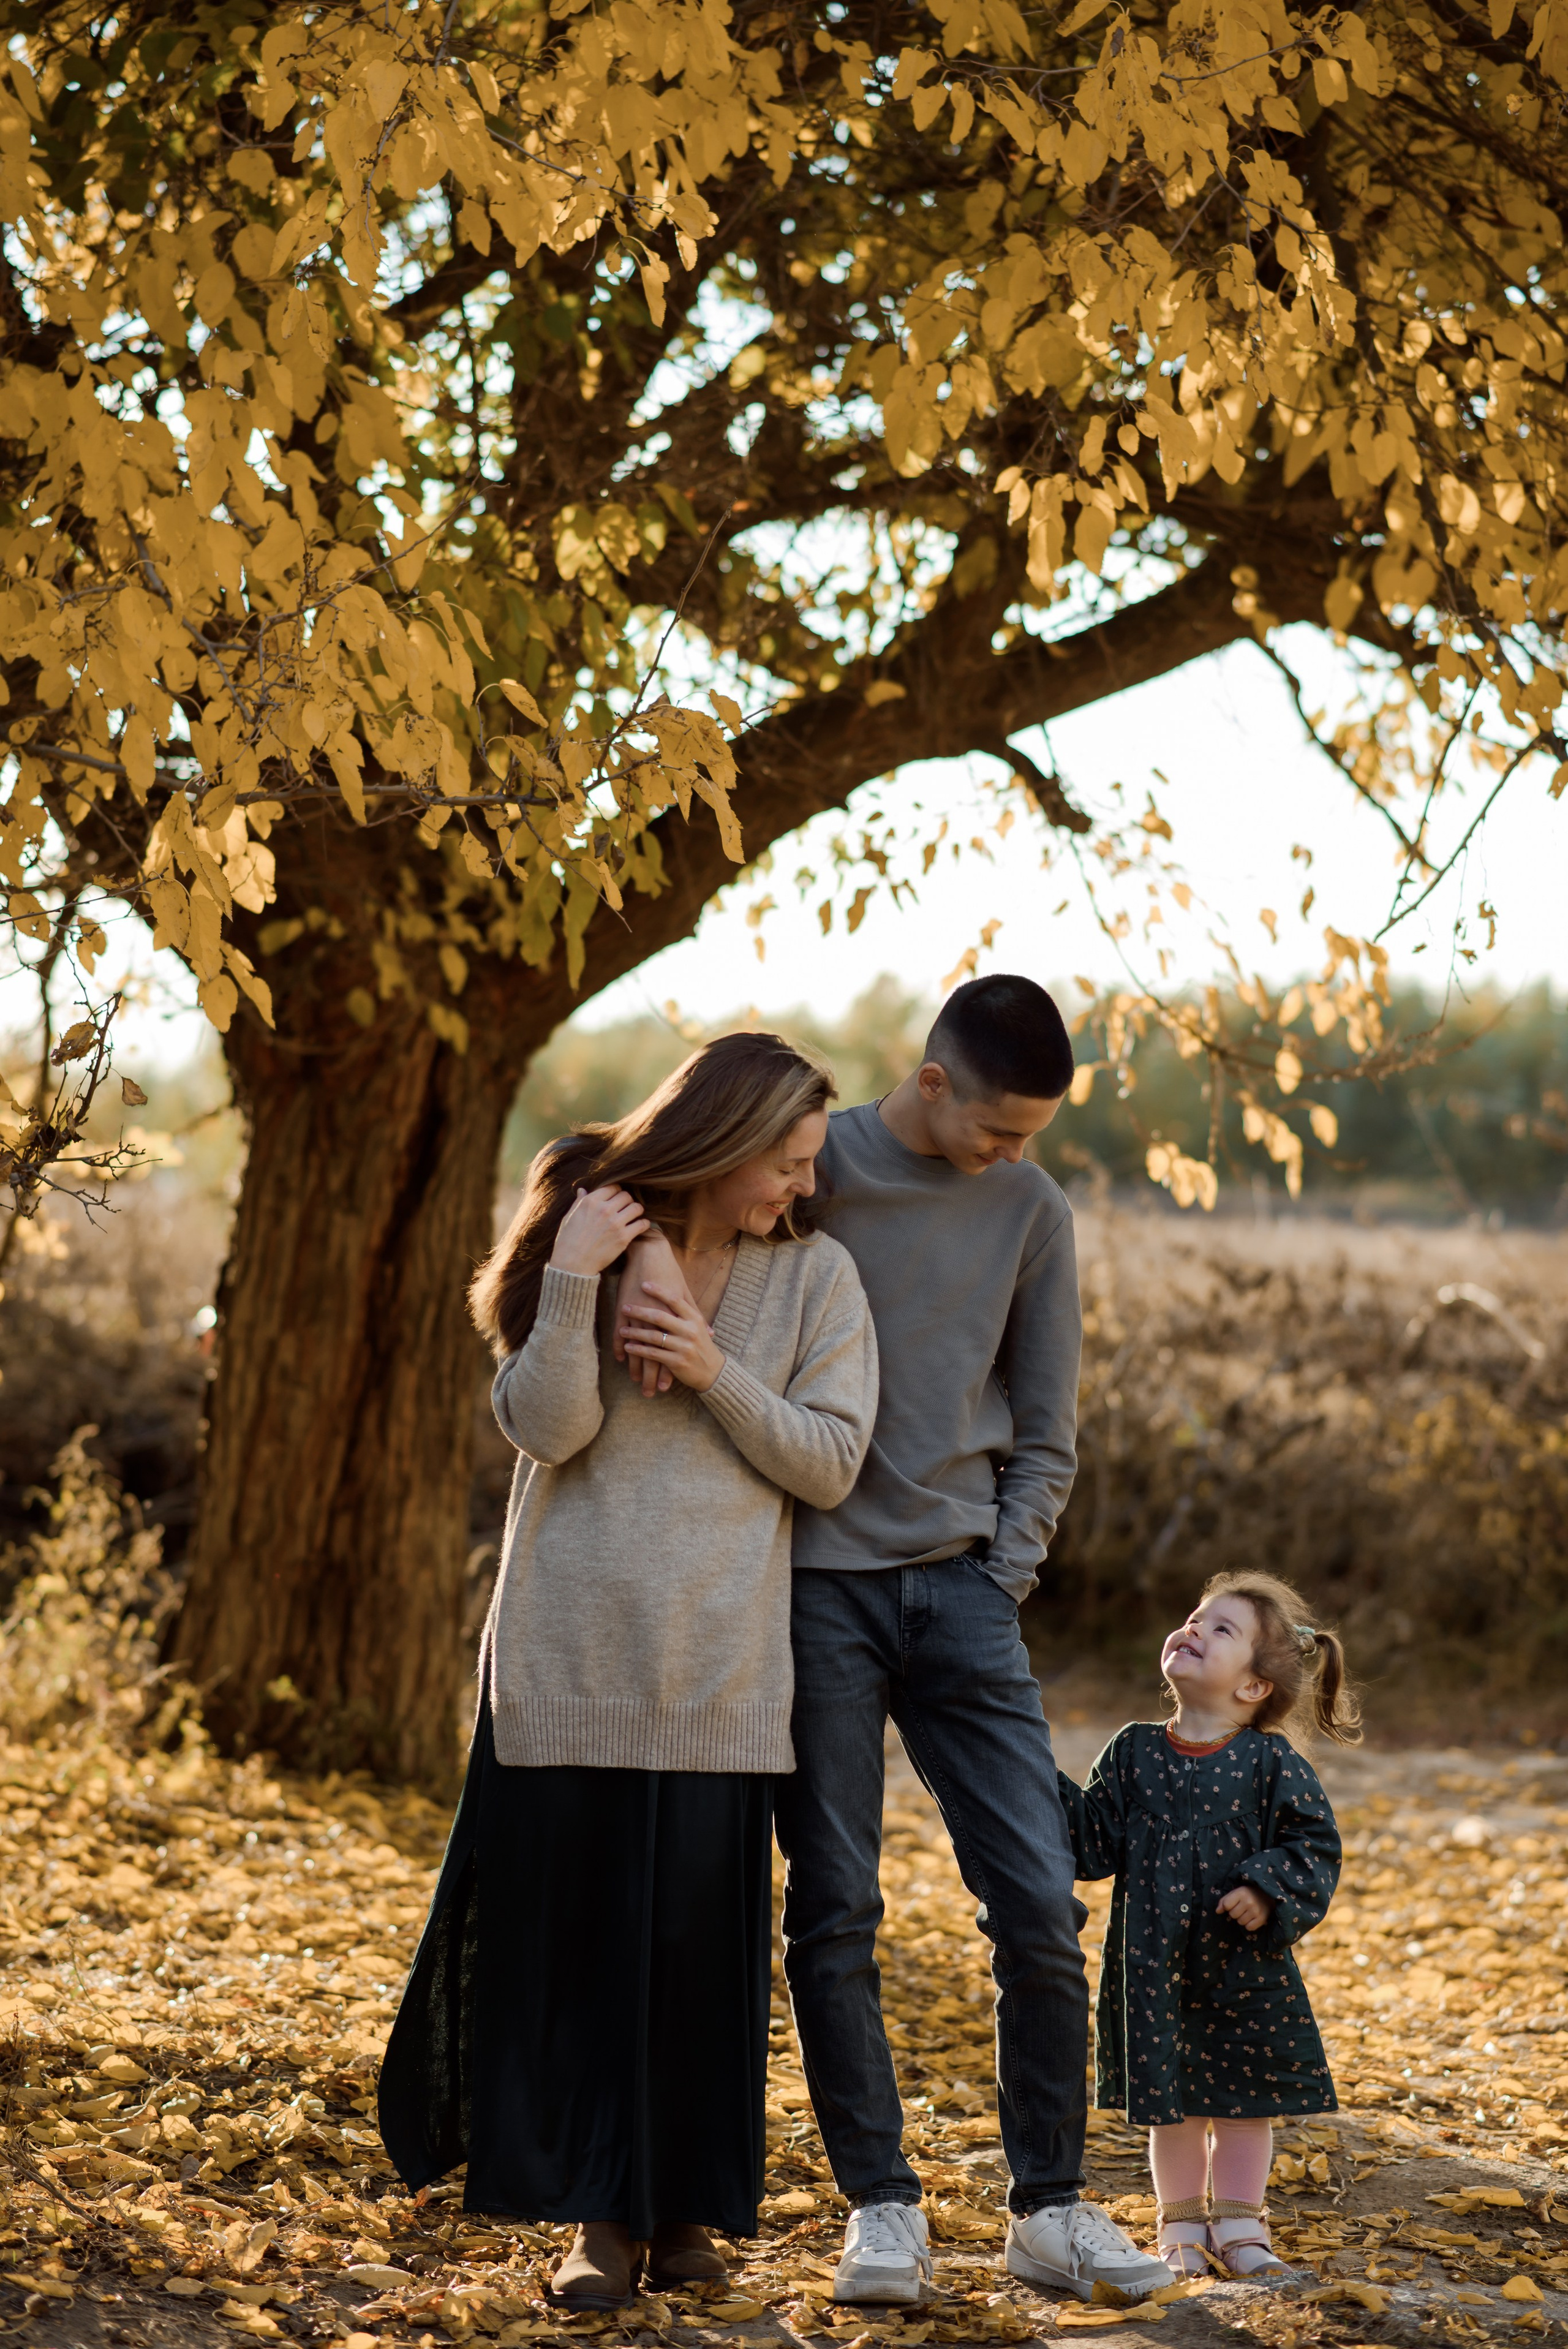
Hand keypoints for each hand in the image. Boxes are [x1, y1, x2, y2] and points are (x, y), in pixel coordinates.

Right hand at [550, 1185, 648, 1277]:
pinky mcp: (623, 1237)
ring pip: (637, 1207)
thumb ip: (579, 1202)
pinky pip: (642, 1224)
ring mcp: (615, 1223)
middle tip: (625, 1209)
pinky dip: (643, 1224)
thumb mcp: (569, 1217)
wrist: (572, 1265)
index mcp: (591, 1202)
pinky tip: (639, 1226)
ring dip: (636, 1211)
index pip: (613, 1187)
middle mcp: (604, 1210)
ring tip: (633, 1216)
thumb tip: (583, 1190)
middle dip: (627, 1201)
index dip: (616, 1192)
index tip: (616, 1199)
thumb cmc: (568, 1241)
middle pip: (626, 1195)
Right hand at [614, 1232, 684, 1394]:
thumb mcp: (686, 1294)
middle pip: (652, 1356)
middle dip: (650, 1377)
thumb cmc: (670, 1273)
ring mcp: (636, 1315)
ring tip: (636, 1383)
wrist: (648, 1253)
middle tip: (650, 1394)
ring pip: (635, 1348)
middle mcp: (654, 1320)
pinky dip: (620, 1348)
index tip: (668, 1387)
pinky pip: (620, 1333)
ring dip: (635, 1367)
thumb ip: (696, 1316)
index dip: (668, 1371)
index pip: (670, 1351)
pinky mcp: (622, 1309)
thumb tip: (711, 1332)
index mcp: (672, 1318)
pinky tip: (622, 1361)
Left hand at [621, 1278, 725, 1393]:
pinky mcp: (677, 1362)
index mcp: (694, 1318)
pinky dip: (639, 1350)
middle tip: (625, 1307)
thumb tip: (672, 1292)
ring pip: (654, 1336)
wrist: (713, 1372)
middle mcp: (690, 1331)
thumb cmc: (702, 1346)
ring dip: (635, 1333)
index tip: (644, 1284)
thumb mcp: (698, 1327)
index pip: (675, 1300)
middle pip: (660, 1317)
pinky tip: (627, 1347)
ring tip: (623, 1330)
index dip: (658, 1291)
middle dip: (640, 1311)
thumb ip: (686, 1313)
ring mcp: (684, 1347)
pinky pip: (653, 1354)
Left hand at [1217, 1884, 1274, 1933]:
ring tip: (1248, 1912)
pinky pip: (1249, 1928)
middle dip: (1235, 1912)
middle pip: (1233, 1915)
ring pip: (1240, 1922)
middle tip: (1242, 1908)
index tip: (1233, 1904)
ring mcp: (1256, 1911)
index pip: (1226, 1905)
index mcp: (1241, 1892)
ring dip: (1242, 1919)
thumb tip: (1217, 1911)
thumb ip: (1225, 1900)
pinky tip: (1253, 1918)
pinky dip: (1249, 1925)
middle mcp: (1248, 1902)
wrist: (1268, 1895)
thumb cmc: (1249, 1893)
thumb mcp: (1236, 1892)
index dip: (1227, 1906)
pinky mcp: (1262, 1919)